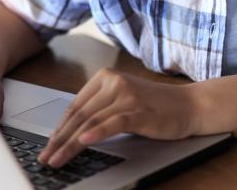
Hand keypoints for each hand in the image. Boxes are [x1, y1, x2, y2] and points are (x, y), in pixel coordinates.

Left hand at [38, 68, 201, 167]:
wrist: (191, 105)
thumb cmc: (156, 106)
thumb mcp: (123, 101)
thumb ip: (100, 108)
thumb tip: (71, 132)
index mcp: (105, 77)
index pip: (75, 106)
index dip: (59, 128)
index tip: (48, 145)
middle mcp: (113, 82)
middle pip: (79, 115)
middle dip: (59, 139)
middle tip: (45, 156)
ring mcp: (126, 95)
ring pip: (90, 122)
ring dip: (70, 144)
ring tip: (57, 159)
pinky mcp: (138, 110)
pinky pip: (111, 123)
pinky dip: (95, 134)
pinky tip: (82, 143)